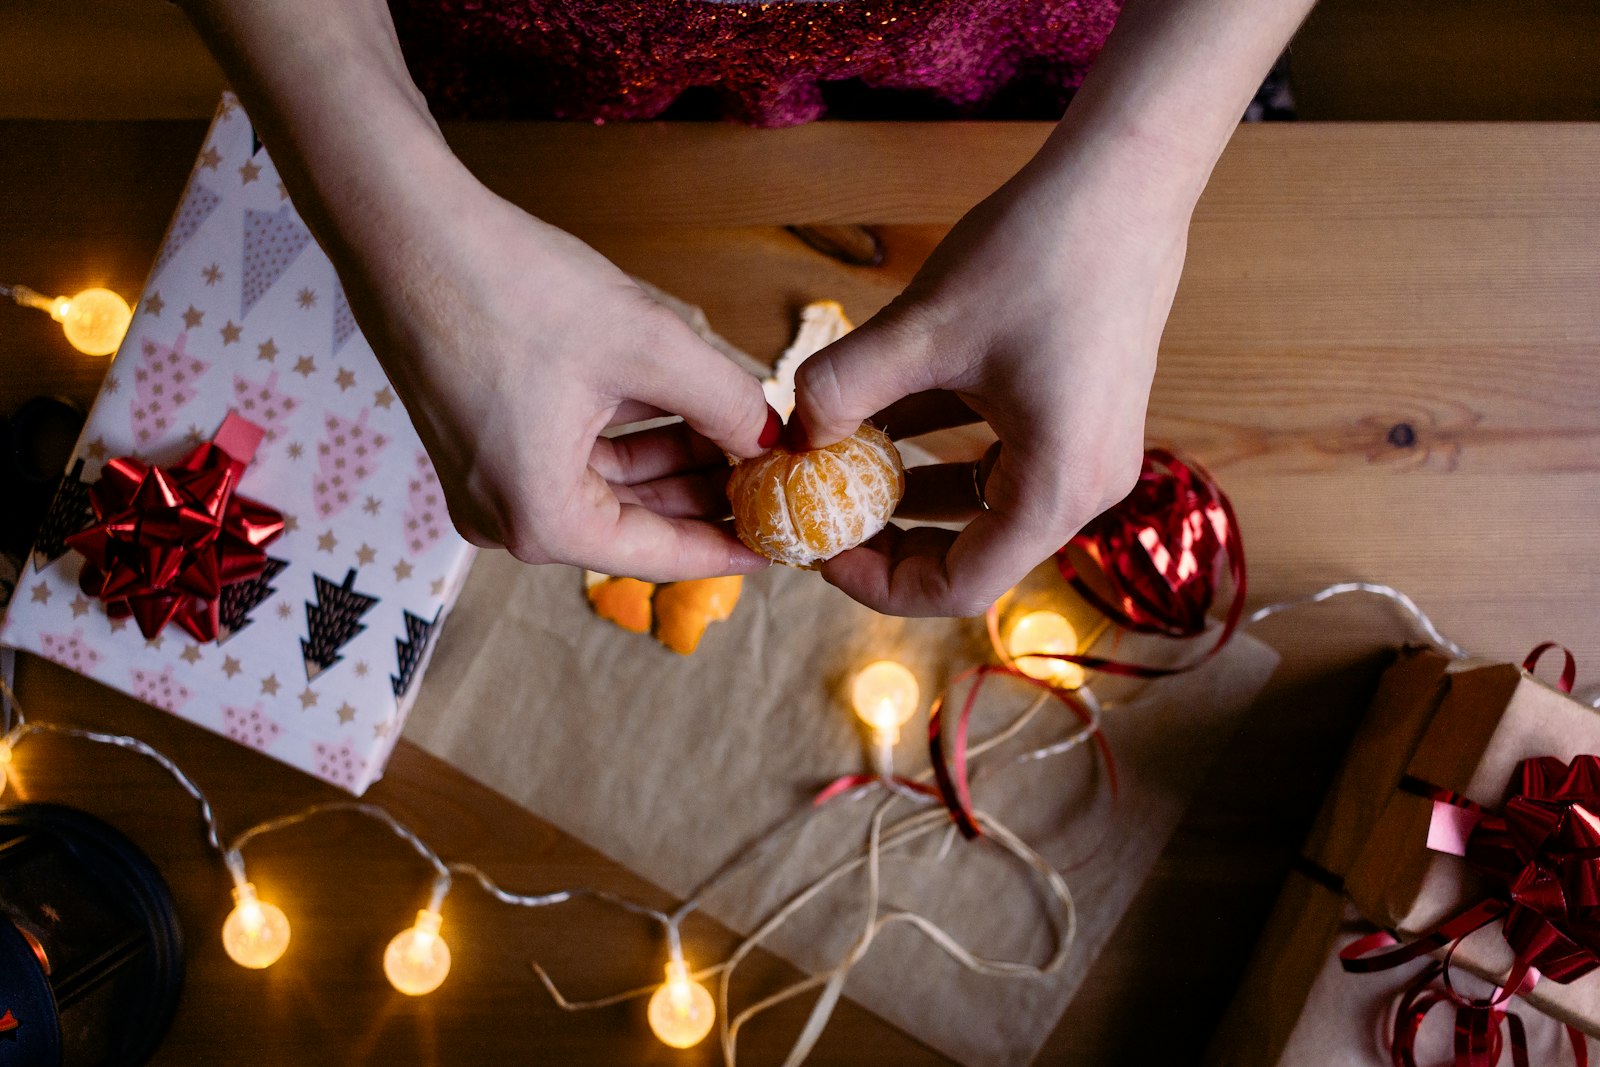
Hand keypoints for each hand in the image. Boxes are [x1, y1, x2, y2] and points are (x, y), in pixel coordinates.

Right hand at [342, 175, 778, 579]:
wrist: (404, 227)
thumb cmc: (508, 287)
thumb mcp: (645, 344)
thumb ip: (723, 400)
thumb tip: (771, 437)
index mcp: (541, 519)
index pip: (662, 553)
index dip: (733, 545)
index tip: (786, 545)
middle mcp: (507, 517)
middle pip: (636, 522)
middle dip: (709, 495)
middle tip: (777, 477)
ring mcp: (490, 481)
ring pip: (610, 485)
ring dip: (677, 460)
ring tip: (747, 435)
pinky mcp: (486, 440)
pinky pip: (576, 455)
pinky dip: (632, 435)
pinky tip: (690, 409)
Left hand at [790, 150, 1185, 615]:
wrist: (1126, 176)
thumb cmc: (1040, 252)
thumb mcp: (924, 328)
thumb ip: (843, 388)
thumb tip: (789, 434)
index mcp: (1058, 489)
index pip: (957, 587)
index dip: (876, 582)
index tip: (816, 548)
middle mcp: (1084, 486)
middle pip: (970, 553)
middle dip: (886, 537)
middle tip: (818, 510)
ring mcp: (1087, 450)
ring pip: (980, 502)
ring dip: (907, 490)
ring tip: (836, 464)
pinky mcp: (1078, 412)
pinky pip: (998, 455)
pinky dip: (938, 446)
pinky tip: (879, 416)